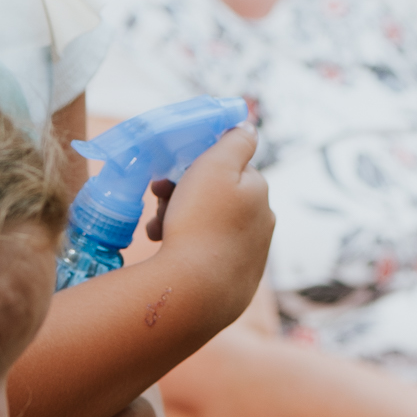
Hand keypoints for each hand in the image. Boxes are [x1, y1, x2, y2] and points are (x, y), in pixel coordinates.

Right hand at [146, 127, 271, 310]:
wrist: (195, 290)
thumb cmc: (200, 221)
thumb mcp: (215, 166)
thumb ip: (235, 141)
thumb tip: (249, 126)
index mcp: (259, 193)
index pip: (229, 168)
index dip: (196, 167)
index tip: (168, 176)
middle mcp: (262, 223)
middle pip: (216, 197)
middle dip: (182, 195)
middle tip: (156, 199)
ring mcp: (250, 255)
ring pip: (209, 226)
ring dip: (178, 220)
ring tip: (154, 230)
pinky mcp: (236, 282)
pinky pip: (208, 255)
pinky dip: (187, 248)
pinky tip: (166, 251)